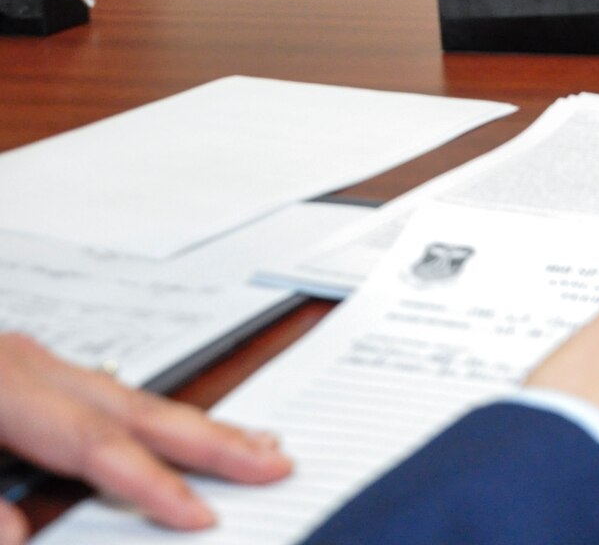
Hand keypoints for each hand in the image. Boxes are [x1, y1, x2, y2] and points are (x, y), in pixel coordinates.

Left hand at [0, 333, 290, 543]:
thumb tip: (16, 537)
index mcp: (8, 386)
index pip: (97, 441)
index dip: (152, 481)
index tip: (202, 516)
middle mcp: (34, 368)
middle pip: (142, 408)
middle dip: (213, 440)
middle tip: (276, 462)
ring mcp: (37, 366)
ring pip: (136, 398)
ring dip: (199, 426)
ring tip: (257, 444)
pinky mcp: (33, 373)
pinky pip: (115, 396)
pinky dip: (159, 417)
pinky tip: (184, 429)